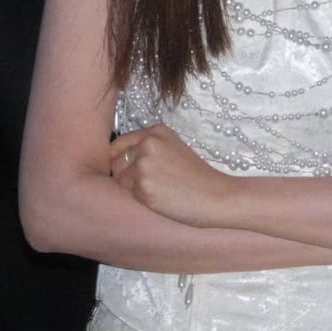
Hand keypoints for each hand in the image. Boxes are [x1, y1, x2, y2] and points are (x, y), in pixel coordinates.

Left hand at [110, 124, 229, 227]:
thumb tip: (118, 157)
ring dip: (133, 188)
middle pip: (115, 162)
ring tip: (159, 189)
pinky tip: (161, 198)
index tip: (127, 169)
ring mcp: (144, 164)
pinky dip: (141, 199)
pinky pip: (130, 195)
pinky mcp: (143, 186)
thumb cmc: (197, 176)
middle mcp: (148, 144)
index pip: (119, 144)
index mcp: (156, 131)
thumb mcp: (174, 148)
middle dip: (125, 174)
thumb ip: (149, 147)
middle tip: (150, 182)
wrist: (215, 195)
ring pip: (121, 180)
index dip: (120, 159)